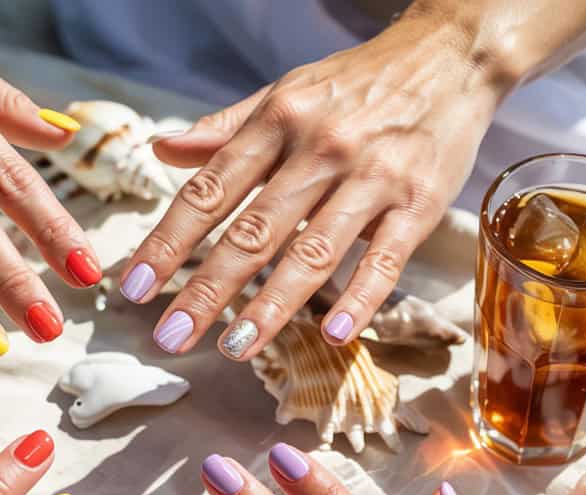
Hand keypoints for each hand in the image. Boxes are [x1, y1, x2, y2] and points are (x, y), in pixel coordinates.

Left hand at [124, 12, 503, 357]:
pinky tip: (331, 334)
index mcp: (278, 122)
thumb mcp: (285, 93)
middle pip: (253, 231)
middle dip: (206, 289)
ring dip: (270, 307)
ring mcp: (373, 178)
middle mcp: (320, 149)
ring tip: (232, 347)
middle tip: (169, 337)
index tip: (134, 287)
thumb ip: (224, 129)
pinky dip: (359, 297)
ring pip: (313, 251)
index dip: (169, 241)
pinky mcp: (420, 203)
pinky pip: (385, 259)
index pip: (210, 190)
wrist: (451, 56)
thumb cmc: (357, 83)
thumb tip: (161, 150)